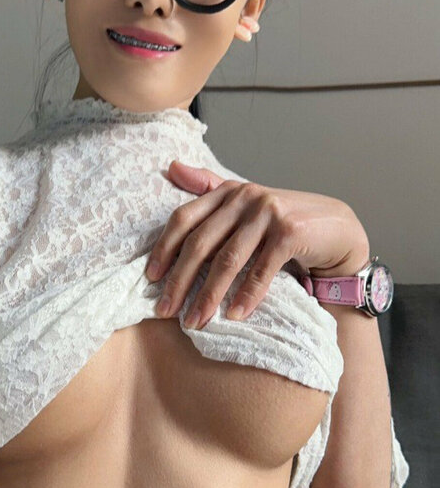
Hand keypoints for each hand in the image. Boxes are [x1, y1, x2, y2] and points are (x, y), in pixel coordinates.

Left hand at [146, 160, 369, 328]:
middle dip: (180, 281)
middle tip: (165, 310)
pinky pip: (260, 271)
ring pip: (227, 260)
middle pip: (200, 243)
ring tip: (196, 321)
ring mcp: (268, 213)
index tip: (151, 278)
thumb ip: (210, 188)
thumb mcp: (246, 204)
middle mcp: (245, 197)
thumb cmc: (283, 223)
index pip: (184, 218)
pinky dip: (246, 296)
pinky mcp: (289, 232)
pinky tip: (234, 315)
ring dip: (208, 295)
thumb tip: (172, 166)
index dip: (165, 249)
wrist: (336, 231)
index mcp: (228, 191)